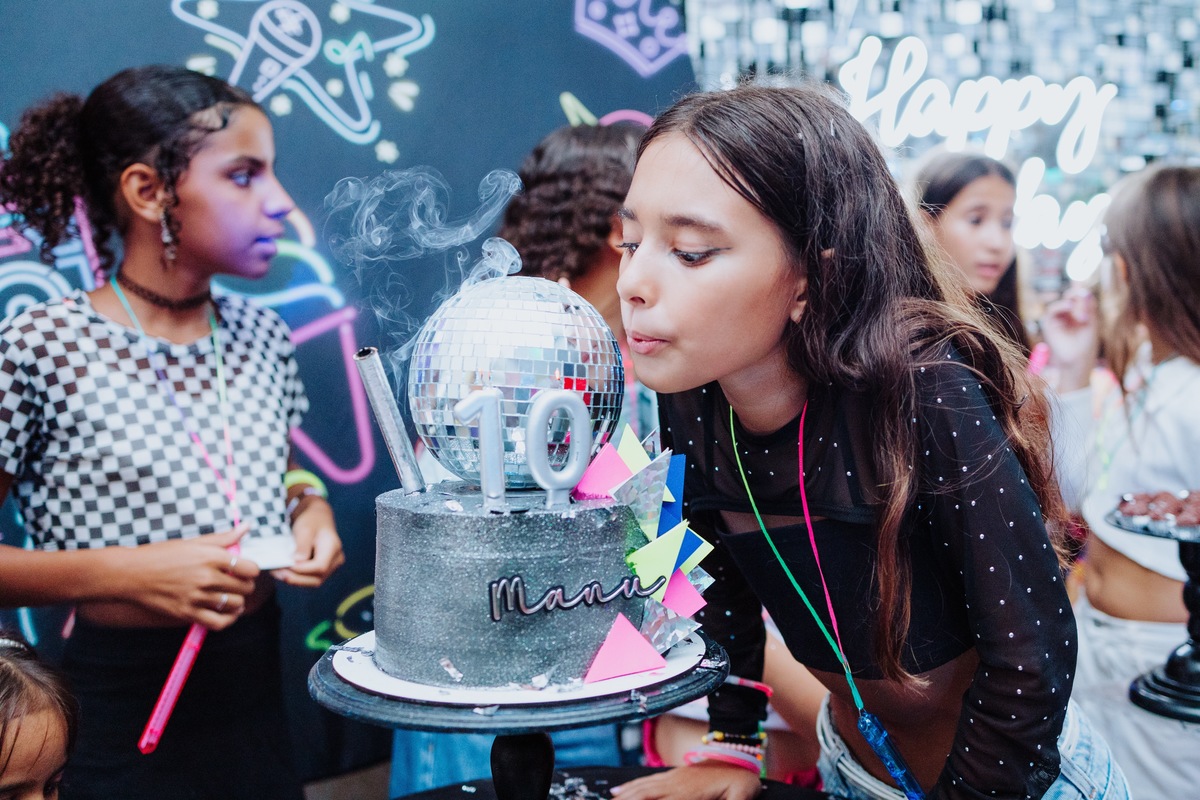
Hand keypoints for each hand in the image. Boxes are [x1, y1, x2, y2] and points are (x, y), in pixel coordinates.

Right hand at [117, 523, 259, 629]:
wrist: (132, 574)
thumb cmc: (162, 555)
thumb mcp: (194, 542)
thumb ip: (223, 537)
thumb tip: (246, 526)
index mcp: (211, 557)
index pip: (250, 568)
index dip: (251, 569)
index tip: (245, 569)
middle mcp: (206, 578)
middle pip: (245, 587)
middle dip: (245, 584)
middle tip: (237, 582)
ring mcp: (197, 597)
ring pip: (235, 604)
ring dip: (238, 601)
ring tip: (232, 596)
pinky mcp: (187, 613)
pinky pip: (219, 623)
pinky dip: (228, 619)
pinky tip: (227, 612)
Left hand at [271, 497, 343, 586]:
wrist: (317, 519)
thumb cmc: (311, 521)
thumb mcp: (305, 529)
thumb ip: (302, 546)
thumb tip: (296, 562)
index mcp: (333, 548)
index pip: (320, 566)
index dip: (302, 569)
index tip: (286, 565)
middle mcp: (336, 560)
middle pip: (318, 578)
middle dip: (296, 578)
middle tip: (277, 572)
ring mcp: (330, 567)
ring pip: (313, 582)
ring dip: (294, 580)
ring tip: (277, 572)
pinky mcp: (322, 571)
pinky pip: (310, 579)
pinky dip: (296, 577)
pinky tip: (282, 572)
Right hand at [611, 764, 762, 799]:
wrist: (739, 755)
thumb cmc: (741, 780)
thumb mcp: (741, 795)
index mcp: (690, 794)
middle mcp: (676, 785)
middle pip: (644, 795)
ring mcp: (673, 778)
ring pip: (642, 787)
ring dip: (624, 795)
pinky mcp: (673, 775)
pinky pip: (647, 780)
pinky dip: (630, 786)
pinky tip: (619, 791)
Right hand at [1039, 287, 1099, 392]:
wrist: (1077, 360)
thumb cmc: (1086, 344)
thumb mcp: (1091, 323)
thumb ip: (1088, 307)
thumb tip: (1085, 291)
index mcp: (1077, 317)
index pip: (1078, 301)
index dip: (1080, 294)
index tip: (1086, 291)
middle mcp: (1066, 318)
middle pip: (1068, 300)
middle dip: (1073, 294)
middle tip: (1080, 292)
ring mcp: (1057, 322)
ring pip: (1059, 304)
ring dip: (1067, 301)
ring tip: (1074, 304)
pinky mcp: (1049, 326)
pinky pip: (1051, 312)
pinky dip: (1059, 306)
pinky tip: (1069, 306)